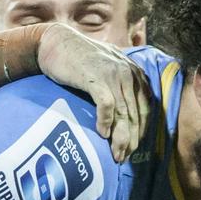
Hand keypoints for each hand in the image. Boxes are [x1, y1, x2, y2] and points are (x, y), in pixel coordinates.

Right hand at [37, 23, 150, 162]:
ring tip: (116, 155)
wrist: (56, 42)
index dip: (140, 131)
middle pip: (135, 114)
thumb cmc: (79, 60)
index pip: (145, 108)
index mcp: (134, 73)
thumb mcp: (106, 71)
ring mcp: (113, 74)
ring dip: (120, 137)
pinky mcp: (95, 77)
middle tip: (123, 158)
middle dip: (131, 140)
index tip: (132, 149)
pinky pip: (106, 104)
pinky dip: (106, 121)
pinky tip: (102, 134)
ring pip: (123, 113)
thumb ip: (118, 87)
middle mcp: (128, 73)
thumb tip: (123, 116)